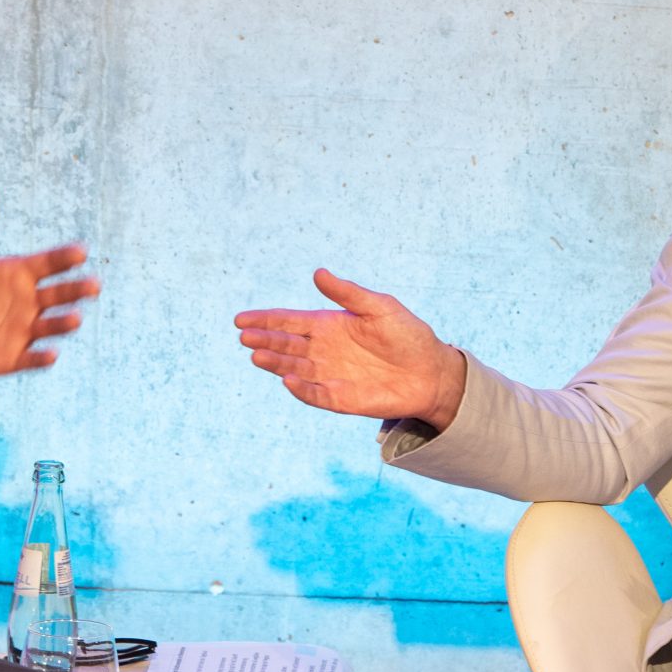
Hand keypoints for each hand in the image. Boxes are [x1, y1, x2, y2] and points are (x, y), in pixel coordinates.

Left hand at [0, 183, 97, 382]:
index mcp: (14, 273)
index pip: (47, 263)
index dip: (64, 257)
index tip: (80, 251)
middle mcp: (23, 301)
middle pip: (58, 294)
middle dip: (76, 289)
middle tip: (94, 284)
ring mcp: (17, 331)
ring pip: (50, 326)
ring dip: (64, 323)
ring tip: (75, 318)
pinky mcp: (7, 358)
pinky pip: (28, 359)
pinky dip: (40, 358)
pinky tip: (49, 355)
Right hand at [234, 269, 467, 429]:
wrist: (431, 370)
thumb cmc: (406, 334)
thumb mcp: (379, 306)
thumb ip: (348, 294)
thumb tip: (318, 273)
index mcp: (328, 325)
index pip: (288, 322)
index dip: (265, 320)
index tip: (241, 319)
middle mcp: (323, 351)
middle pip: (286, 346)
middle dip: (265, 341)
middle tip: (245, 337)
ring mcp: (330, 375)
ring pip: (294, 370)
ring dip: (276, 364)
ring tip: (257, 356)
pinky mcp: (341, 399)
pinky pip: (316, 395)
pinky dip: (301, 390)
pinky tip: (288, 380)